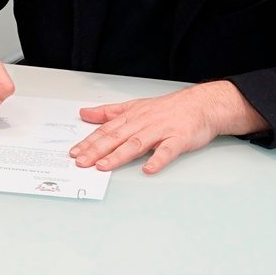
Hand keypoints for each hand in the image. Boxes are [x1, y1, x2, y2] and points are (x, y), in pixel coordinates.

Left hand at [69, 81, 268, 174]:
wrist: (201, 104)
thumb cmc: (168, 109)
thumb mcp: (135, 106)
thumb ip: (109, 112)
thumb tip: (85, 113)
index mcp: (131, 117)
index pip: (106, 130)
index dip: (89, 141)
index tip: (74, 152)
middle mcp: (143, 123)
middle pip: (116, 137)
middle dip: (97, 150)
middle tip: (81, 161)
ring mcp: (161, 131)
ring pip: (136, 143)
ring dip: (119, 155)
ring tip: (103, 166)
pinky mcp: (179, 139)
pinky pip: (167, 151)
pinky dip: (158, 160)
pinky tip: (148, 169)